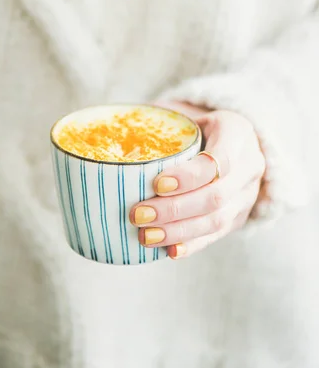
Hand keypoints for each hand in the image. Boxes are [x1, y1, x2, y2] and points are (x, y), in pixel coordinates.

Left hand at [129, 103, 264, 258]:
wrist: (239, 142)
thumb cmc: (203, 126)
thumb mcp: (191, 116)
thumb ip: (164, 124)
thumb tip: (118, 130)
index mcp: (237, 133)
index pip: (218, 161)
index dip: (188, 176)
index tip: (157, 183)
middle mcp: (250, 166)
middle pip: (216, 196)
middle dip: (175, 209)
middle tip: (138, 214)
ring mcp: (247, 195)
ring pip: (217, 220)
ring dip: (178, 231)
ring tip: (145, 235)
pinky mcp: (240, 217)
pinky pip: (218, 236)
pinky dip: (192, 245)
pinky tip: (169, 252)